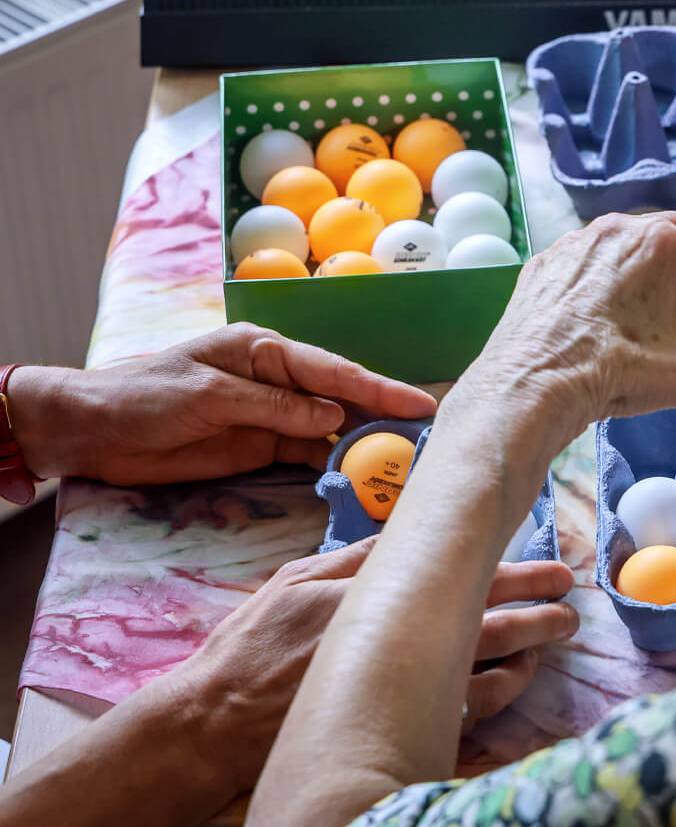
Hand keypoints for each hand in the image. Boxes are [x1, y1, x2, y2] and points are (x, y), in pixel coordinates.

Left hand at [8, 323, 436, 483]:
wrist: (94, 430)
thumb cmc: (144, 397)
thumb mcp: (209, 397)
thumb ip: (274, 407)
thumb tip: (332, 417)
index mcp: (266, 351)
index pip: (334, 371)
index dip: (381, 389)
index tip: (421, 405)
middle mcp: (278, 379)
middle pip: (344, 397)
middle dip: (386, 415)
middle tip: (431, 437)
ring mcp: (273, 415)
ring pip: (334, 428)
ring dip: (369, 443)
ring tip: (410, 460)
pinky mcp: (263, 447)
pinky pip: (312, 454)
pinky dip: (340, 464)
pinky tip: (367, 475)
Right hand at [181, 546, 575, 792]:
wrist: (210, 726)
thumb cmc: (247, 650)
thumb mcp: (291, 583)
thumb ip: (351, 560)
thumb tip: (406, 534)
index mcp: (362, 595)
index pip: (445, 569)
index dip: (499, 561)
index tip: (537, 554)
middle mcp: (386, 640)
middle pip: (476, 616)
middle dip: (530, 600)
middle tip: (567, 589)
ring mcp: (393, 690)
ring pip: (482, 666)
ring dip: (527, 647)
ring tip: (558, 631)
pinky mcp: (395, 730)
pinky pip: (464, 714)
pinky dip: (498, 694)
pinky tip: (519, 678)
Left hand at [446, 212, 675, 442]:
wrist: (534, 384)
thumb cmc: (617, 368)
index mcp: (661, 243)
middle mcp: (617, 230)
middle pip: (667, 245)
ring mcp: (574, 245)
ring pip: (622, 256)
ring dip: (641, 289)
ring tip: (641, 334)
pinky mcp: (541, 266)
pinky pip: (582, 273)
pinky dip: (599, 296)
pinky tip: (597, 335)